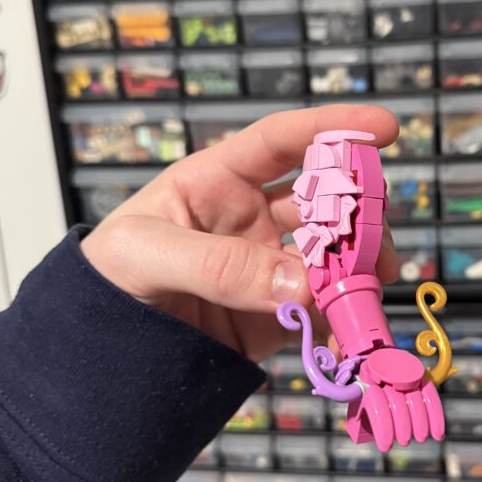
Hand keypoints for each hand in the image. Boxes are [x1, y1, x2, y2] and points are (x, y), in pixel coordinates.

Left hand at [81, 105, 398, 363]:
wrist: (98, 354)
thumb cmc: (105, 278)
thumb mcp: (143, 254)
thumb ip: (217, 264)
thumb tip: (300, 284)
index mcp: (218, 181)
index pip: (281, 141)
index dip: (332, 127)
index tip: (383, 127)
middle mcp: (252, 219)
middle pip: (324, 202)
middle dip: (359, 215)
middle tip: (376, 245)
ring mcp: (269, 268)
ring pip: (334, 257)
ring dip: (359, 270)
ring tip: (366, 294)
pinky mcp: (277, 316)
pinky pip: (324, 314)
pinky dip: (345, 324)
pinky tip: (350, 338)